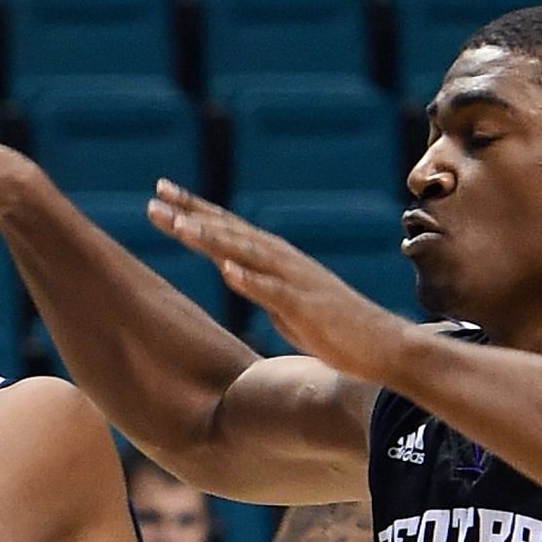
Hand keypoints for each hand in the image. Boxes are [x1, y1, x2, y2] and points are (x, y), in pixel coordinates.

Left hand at [148, 179, 408, 378]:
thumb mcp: (285, 304)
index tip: (162, 195)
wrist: (385, 346)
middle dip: (193, 213)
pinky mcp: (308, 307)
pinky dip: (250, 280)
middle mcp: (284, 261)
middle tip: (157, 194)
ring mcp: (296, 281)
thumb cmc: (335, 329)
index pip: (228, 229)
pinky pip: (275, 292)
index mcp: (277, 260)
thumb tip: (230, 270)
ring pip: (248, 253)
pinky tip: (225, 269)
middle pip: (231, 231)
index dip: (194, 210)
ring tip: (180, 225)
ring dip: (214, 238)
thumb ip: (257, 284)